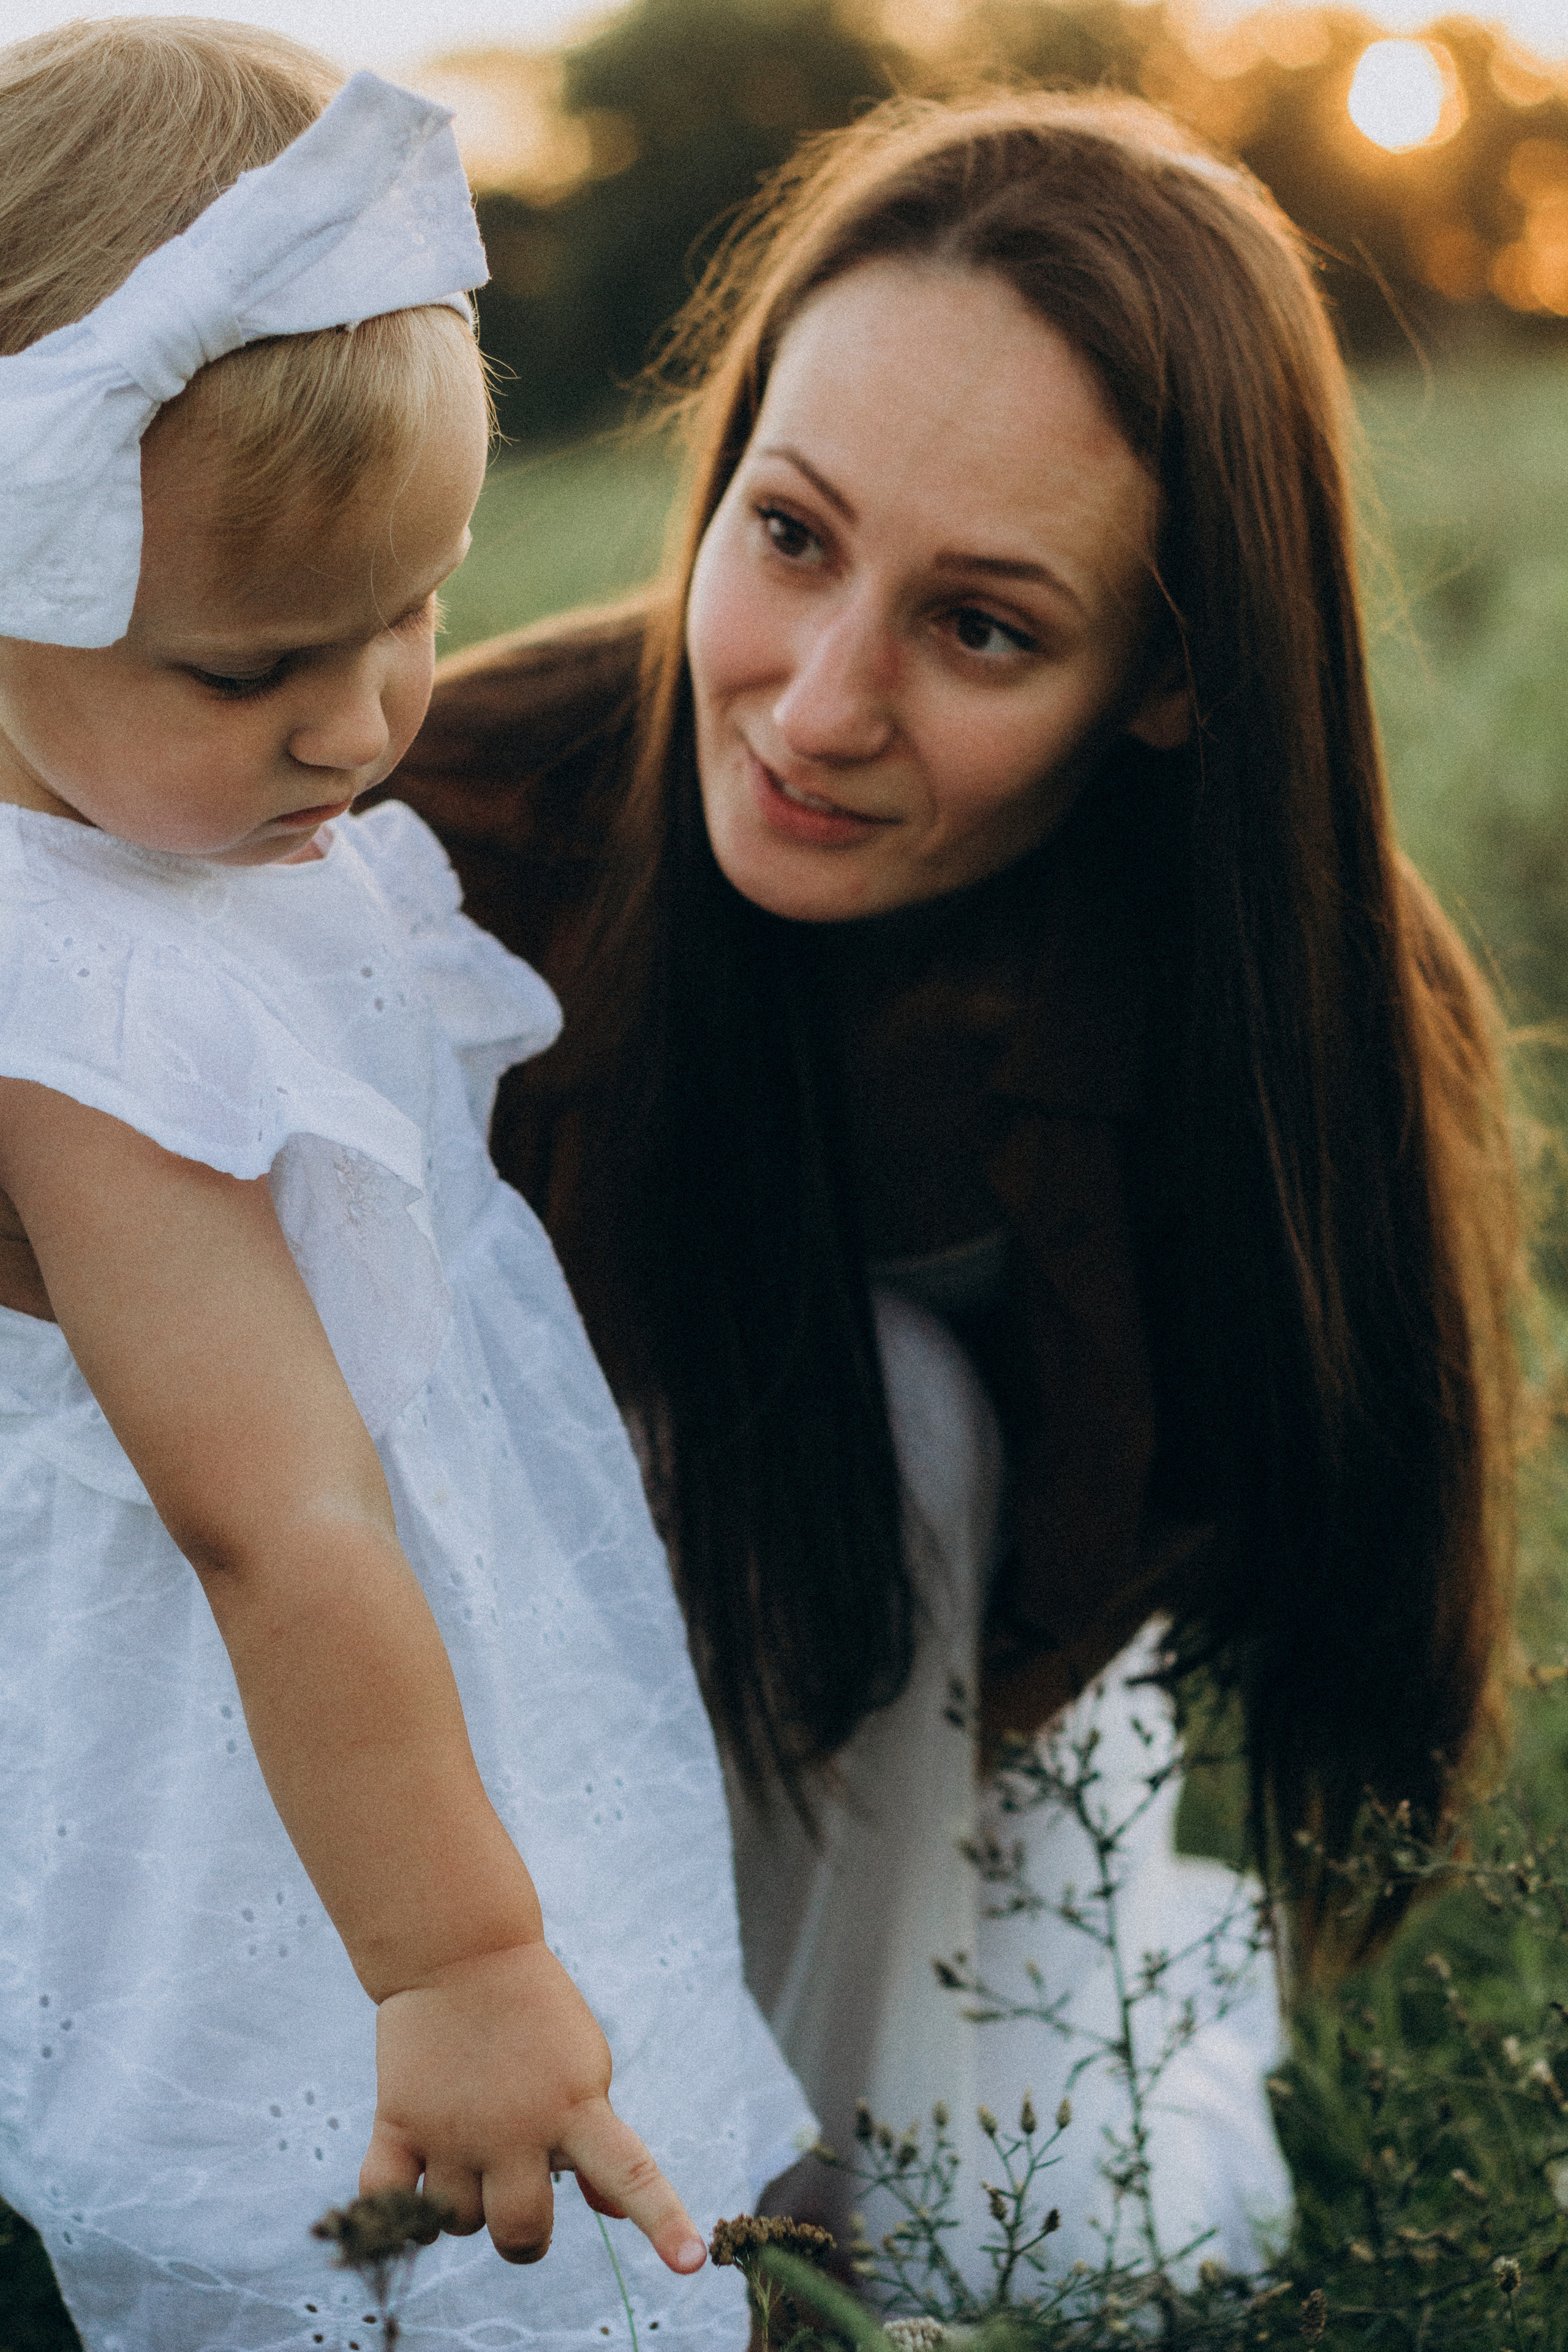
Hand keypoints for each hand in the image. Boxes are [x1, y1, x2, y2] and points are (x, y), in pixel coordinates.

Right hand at [360, 1940, 707, 2272]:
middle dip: (525, 2236)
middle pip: (522, 2232)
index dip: (663, 2221)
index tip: (691, 2262)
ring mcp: (455, 2128)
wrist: (461, 1949)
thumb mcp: (583, 2069)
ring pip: (458, 2224)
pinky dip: (399, 2208)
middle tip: (519, 2201)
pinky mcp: (400, 2122)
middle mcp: (517, 2127)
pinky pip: (388, 2200)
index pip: (631, 2173)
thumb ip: (597, 2145)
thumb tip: (614, 2214)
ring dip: (464, 2209)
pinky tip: (415, 2182)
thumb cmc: (536, 2015)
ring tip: (467, 2159)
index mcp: (577, 2106)